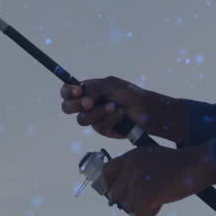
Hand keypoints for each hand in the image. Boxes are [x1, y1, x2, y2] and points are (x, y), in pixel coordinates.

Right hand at [60, 77, 190, 144]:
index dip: (68, 92)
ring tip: (114, 107)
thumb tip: (81, 94)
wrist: (148, 110)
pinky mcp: (104, 129)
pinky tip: (121, 115)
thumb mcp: (111, 86)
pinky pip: (98, 127)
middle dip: (76, 105)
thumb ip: (93, 88)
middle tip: (89, 103)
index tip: (78, 91)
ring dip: (98, 113)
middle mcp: (88, 104)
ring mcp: (95, 118)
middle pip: (67, 107)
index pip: (68, 91)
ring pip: (83, 120)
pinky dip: (110, 120)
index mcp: (88, 90)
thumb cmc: (131, 94)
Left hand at [100, 145, 215, 215]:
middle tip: (144, 200)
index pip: (107, 171)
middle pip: (114, 193)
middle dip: (128, 200)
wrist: (196, 165)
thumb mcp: (151, 159)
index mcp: (131, 156)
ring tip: (159, 197)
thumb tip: (121, 192)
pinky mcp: (145, 194)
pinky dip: (149, 213)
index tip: (119, 194)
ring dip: (142, 207)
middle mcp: (130, 167)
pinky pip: (139, 214)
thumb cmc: (179, 165)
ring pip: (128, 207)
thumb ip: (135, 170)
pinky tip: (160, 203)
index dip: (110, 185)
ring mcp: (137, 180)